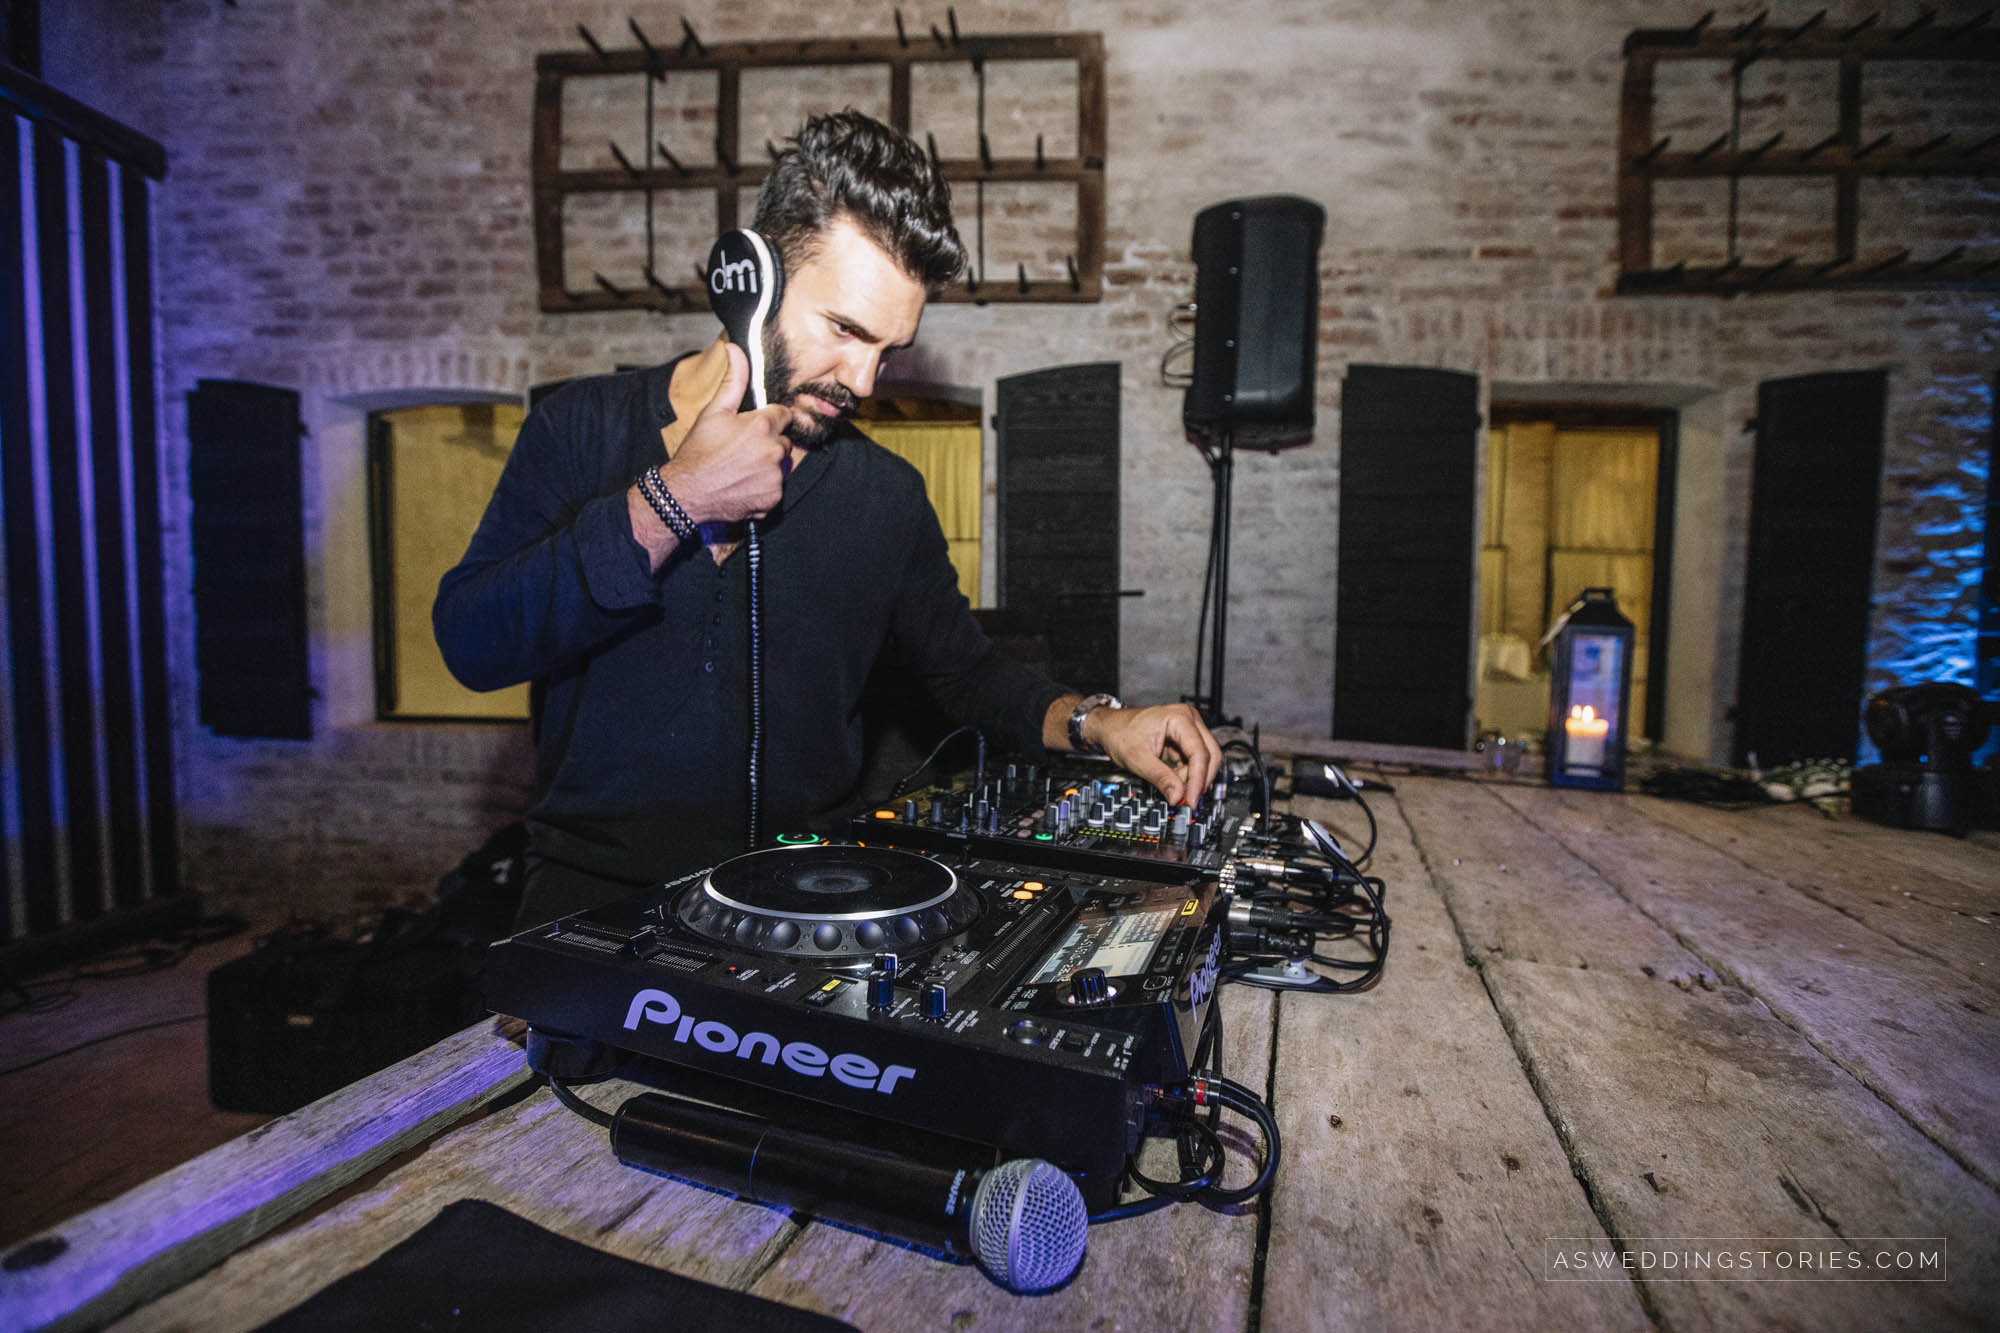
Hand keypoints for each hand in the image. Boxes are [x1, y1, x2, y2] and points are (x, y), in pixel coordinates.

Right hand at [657, 342, 812, 525]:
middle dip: (768, 443)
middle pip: (783, 440)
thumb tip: (735, 349)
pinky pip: (777, 487)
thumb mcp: (713, 412)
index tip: (751, 429)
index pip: (783, 414)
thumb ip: (733, 380)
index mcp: (761, 425)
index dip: (767, 420)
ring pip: (781, 465)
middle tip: (741, 451)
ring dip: (767, 466)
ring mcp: (774, 476)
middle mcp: (773, 450)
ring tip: (741, 468)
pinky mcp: (773, 498)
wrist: (686, 493)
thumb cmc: (697, 452)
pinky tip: (744, 485)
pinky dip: (764, 487)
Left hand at [1087, 702, 1224, 807]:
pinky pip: (1194, 762)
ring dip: (1193, 780)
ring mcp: (1189, 730)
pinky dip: (1188, 776)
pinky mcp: (1185, 741)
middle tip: (1188, 801)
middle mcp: (1189, 720)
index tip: (1192, 799)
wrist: (1110, 727)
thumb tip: (1178, 797)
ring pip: (1205, 760)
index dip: (1198, 779)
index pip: (1199, 752)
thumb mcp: (1138, 759)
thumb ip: (1160, 778)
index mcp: (1179, 717)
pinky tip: (1176, 785)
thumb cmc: (1120, 734)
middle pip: (1210, 755)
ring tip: (1176, 792)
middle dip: (1200, 780)